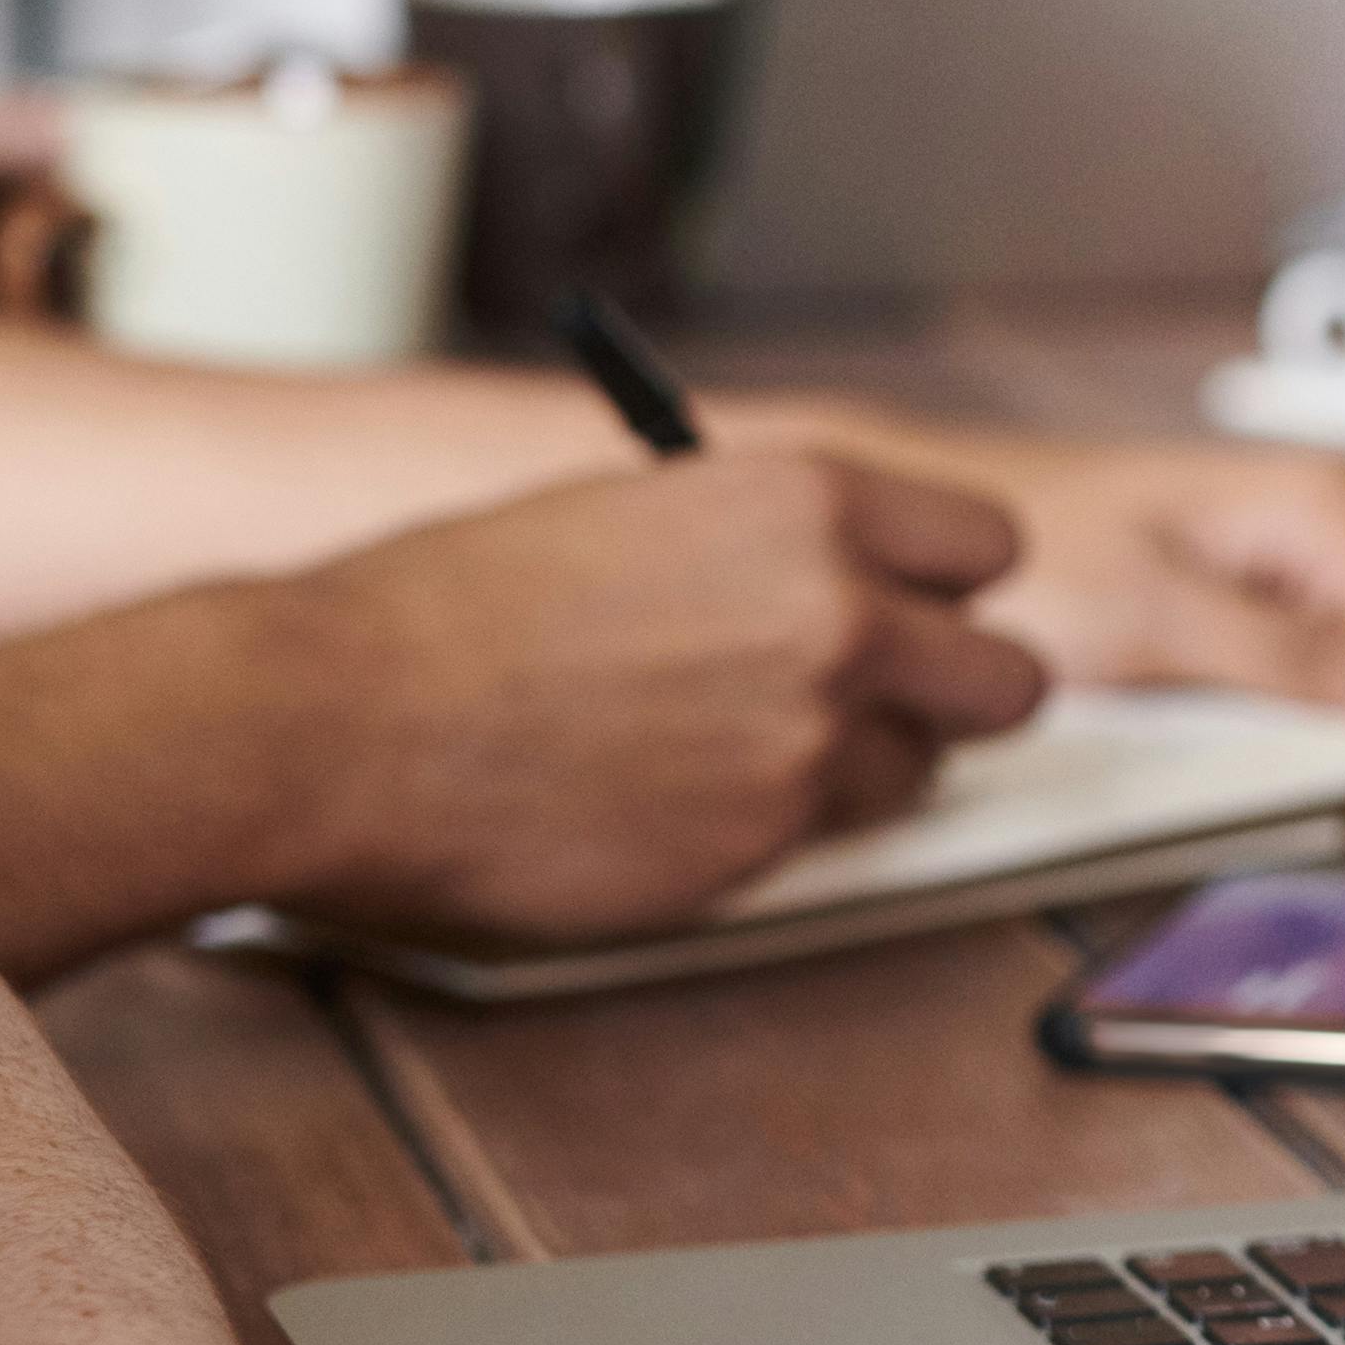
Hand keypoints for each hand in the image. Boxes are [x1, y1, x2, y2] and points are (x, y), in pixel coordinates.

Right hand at [273, 452, 1049, 941]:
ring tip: (734, 751)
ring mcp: (811, 739)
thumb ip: (769, 550)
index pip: (985, 546)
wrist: (340, 717)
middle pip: (1005, 679)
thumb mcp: (640, 515)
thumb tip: (848, 582)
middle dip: (948, 696)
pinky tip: (671, 799)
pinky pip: (821, 842)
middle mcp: (840, 613)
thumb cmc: (453, 609)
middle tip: (872, 703)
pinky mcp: (762, 844)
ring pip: (919, 773)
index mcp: (806, 500)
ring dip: (857, 771)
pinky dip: (771, 830)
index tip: (909, 609)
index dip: (945, 589)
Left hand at [815, 426, 1344, 730]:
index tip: (1322, 784)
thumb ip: (1296, 662)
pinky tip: (1199, 739)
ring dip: (1301, 753)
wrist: (937, 549)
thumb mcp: (1160, 619)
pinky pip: (1308, 709)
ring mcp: (1306, 587)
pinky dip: (1263, 741)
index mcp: (1338, 511)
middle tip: (1245, 767)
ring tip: (1206, 747)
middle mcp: (1341, 539)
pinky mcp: (1268, 631)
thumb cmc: (1030, 558)